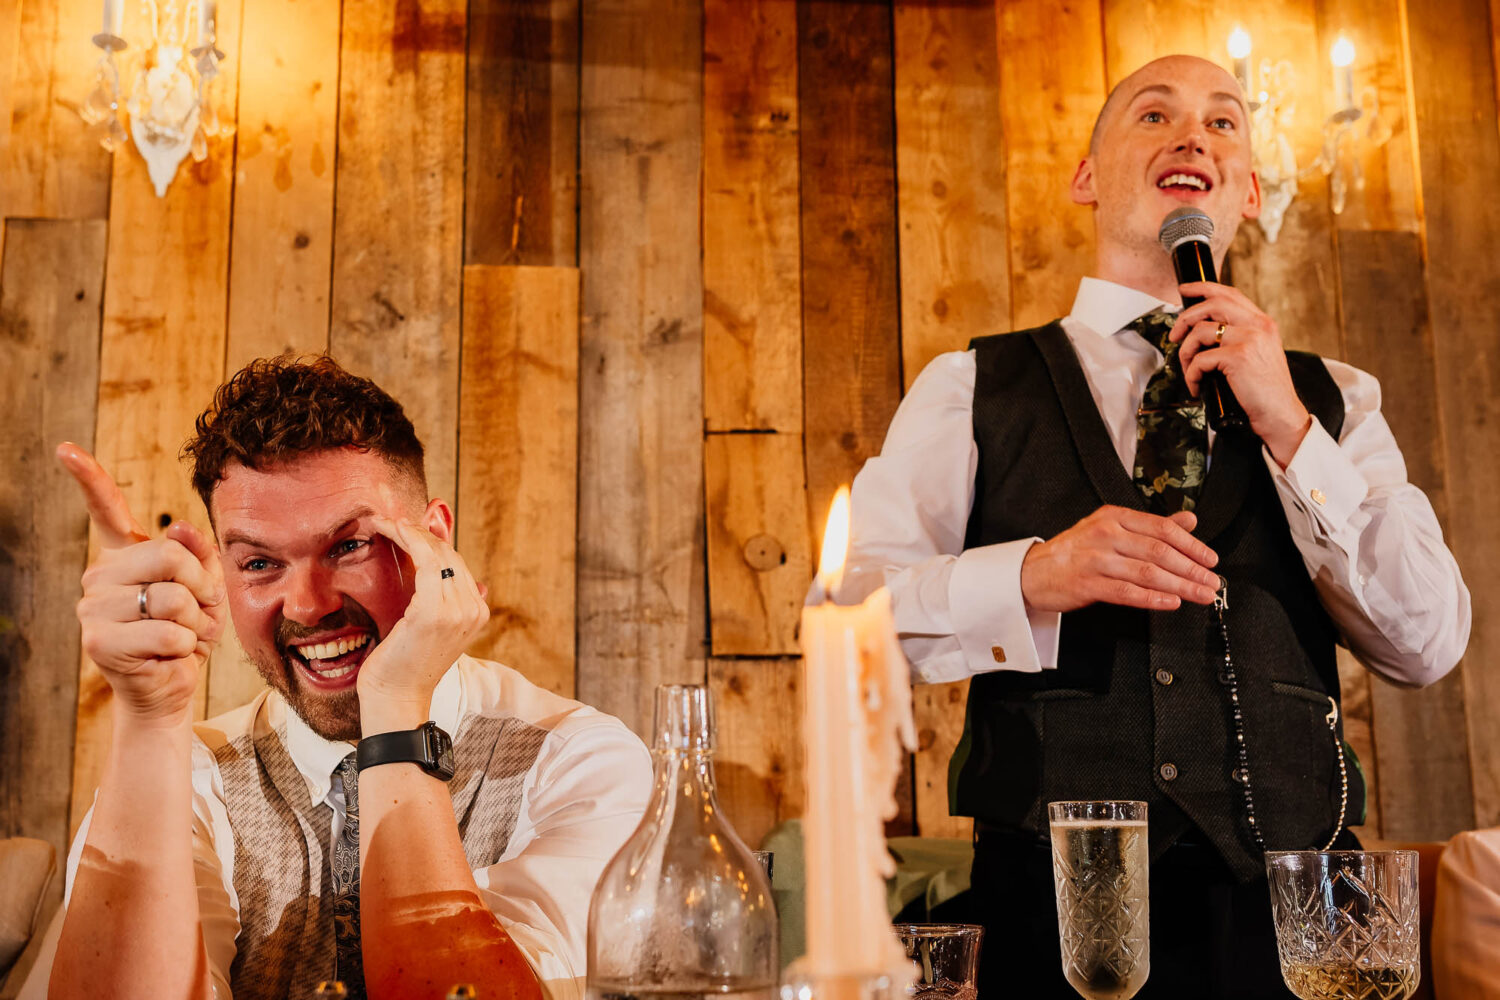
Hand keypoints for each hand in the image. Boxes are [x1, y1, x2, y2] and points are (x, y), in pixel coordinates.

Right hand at [57, 442, 226, 724]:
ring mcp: (93, 608)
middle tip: (197, 612)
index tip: (65, 449)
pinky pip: (169, 632)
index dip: (88, 478)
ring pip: (173, 598)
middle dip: (201, 589)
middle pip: (169, 557)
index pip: (106, 510)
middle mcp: (100, 576)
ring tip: (182, 636)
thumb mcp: (206, 589)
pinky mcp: (100, 641)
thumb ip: (199, 557)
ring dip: (195, 623)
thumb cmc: (187, 632)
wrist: (170, 684)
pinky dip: (184, 647)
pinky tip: (167, 655)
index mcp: (124, 557)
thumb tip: (178, 528)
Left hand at [356, 516, 488, 727]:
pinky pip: (426, 561)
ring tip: (385, 522)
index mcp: (476, 612)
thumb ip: (446, 602)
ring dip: (409, 531)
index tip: (405, 527)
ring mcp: (457, 611)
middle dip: (419, 532)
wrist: (396, 698)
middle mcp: (474, 610)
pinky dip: (407, 539)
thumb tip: (463, 577)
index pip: (457, 564)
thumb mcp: (431, 629)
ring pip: (438, 553)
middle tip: (390, 520)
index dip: (431, 541)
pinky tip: (389, 530)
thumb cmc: (405, 666)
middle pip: (450, 555)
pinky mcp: (434, 612)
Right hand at [1020, 506, 1219, 612]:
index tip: (1211, 559)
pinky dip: (1153, 599)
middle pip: (1159, 551)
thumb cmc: (1074, 552)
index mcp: (1114, 516)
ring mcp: (1095, 559)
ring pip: (1147, 572)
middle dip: (1192, 569)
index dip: (1191, 545)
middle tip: (1212, 582)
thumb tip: (1189, 521)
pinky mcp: (1087, 584)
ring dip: (1180, 586)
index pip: (1162, 528)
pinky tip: (1172, 602)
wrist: (1032, 572)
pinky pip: (1127, 592)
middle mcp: (1106, 534)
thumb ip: (1151, 526)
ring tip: (1201, 595)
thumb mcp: (1111, 528)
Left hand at [1171, 281, 1313, 465]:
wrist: (1280, 414)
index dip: (1203, 288)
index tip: (1183, 289)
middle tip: (1174, 336)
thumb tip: (1202, 332)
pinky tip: (1197, 387)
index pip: (1230, 294)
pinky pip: (1200, 359)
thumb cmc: (1264, 390)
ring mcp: (1249, 339)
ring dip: (1186, 352)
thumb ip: (1238, 338)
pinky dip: (1192, 374)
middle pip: (1212, 304)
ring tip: (1189, 371)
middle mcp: (1258, 325)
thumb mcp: (1258, 355)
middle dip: (1185, 317)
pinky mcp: (1238, 357)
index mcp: (1262, 323)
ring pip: (1200, 331)